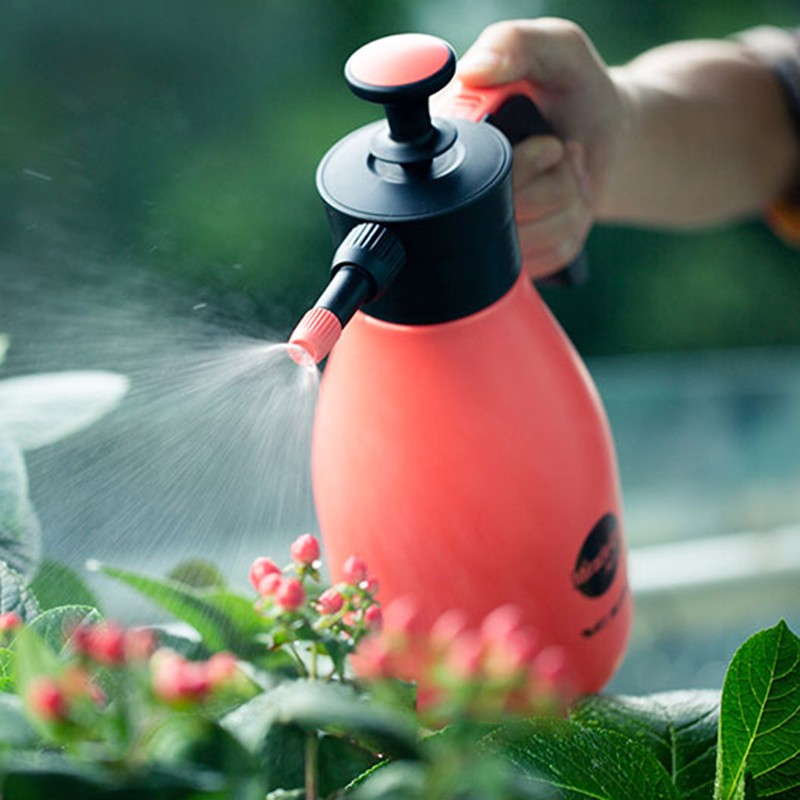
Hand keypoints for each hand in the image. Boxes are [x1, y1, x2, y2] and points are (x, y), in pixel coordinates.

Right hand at [458, 19, 626, 277]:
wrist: (604, 133)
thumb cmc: (574, 88)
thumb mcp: (554, 50)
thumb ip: (515, 44)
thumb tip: (473, 72)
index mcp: (449, 142)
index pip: (464, 186)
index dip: (517, 170)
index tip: (548, 145)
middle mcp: (455, 191)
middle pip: (496, 222)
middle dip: (551, 186)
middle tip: (559, 153)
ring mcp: (479, 231)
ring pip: (524, 248)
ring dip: (564, 208)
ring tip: (564, 175)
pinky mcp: (508, 258)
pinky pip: (542, 262)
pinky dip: (568, 231)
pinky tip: (564, 203)